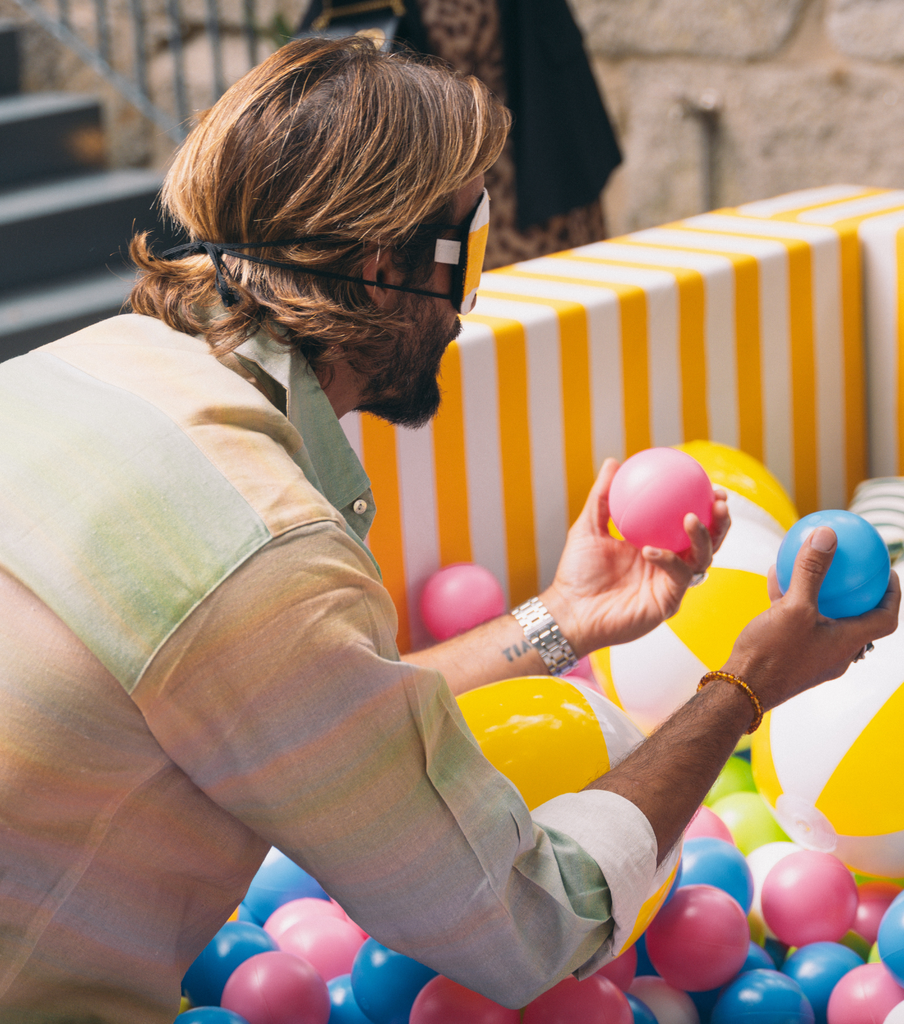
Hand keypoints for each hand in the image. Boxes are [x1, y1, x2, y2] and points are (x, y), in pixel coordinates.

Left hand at [542, 457, 729, 656]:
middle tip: (719, 500)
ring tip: (691, 517)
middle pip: (707, 540)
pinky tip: (651, 549)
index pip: (688, 521)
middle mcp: (669, 563)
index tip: (708, 482)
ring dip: (702, 536)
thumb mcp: (586, 528)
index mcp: (656, 544)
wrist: (570, 612)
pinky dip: (667, 559)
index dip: (704, 503)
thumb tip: (613, 462)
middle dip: (720, 520)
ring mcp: (671, 583)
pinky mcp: (668, 602)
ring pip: (702, 558)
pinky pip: (676, 576)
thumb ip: (602, 497)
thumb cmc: (576, 572)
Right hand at [723, 526, 900, 710]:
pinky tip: (776, 576)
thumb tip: (827, 535)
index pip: (884, 618)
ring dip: (819, 592)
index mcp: (846, 643)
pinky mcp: (789, 654)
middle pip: (855, 617)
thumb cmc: (771, 654)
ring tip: (811, 565)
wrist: (740, 690)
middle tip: (852, 566)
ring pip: (823, 617)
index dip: (892, 595)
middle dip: (854, 590)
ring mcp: (811, 654)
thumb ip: (811, 571)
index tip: (887, 572)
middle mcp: (835, 652)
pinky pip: (797, 622)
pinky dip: (791, 600)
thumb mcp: (793, 608)